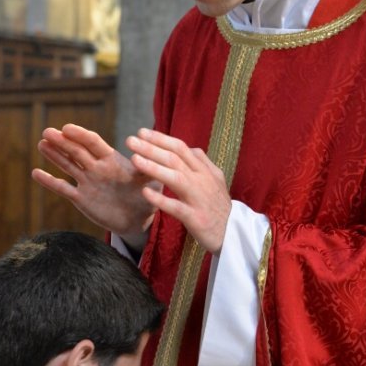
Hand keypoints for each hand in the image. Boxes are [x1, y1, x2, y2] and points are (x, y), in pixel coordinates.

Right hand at [32, 124, 158, 245]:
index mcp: (112, 160)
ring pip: (67, 165)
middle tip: (47, 132)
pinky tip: (36, 173)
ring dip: (54, 155)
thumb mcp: (151, 183)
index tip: (66, 128)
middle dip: (62, 142)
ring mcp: (87, 182)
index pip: (93, 143)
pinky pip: (63, 188)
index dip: (80, 135)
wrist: (139, 220)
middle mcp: (96, 167)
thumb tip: (142, 159)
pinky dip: (50, 182)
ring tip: (41, 143)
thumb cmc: (147, 198)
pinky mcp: (81, 198)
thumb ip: (146, 171)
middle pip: (76, 151)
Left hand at [126, 128, 231, 253]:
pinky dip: (161, 200)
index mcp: (205, 171)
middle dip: (151, 148)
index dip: (161, 139)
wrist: (234, 234)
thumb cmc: (219, 207)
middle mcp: (202, 181)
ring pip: (176, 178)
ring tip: (134, 159)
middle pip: (175, 159)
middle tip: (130, 140)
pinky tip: (146, 193)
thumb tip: (191, 149)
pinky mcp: (196, 218)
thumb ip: (203, 163)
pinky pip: (177, 207)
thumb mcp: (216, 180)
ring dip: (154, 167)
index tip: (141, 132)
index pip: (181, 148)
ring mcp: (199, 199)